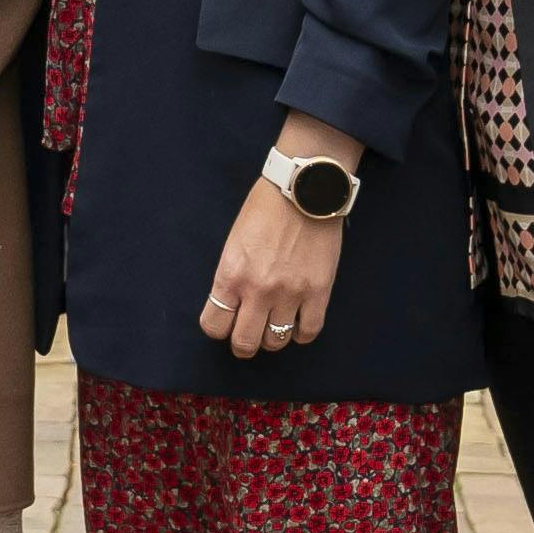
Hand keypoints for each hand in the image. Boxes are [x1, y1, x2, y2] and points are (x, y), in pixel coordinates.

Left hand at [201, 152, 350, 359]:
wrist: (304, 188)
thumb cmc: (265, 208)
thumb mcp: (234, 242)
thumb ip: (232, 276)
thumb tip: (234, 305)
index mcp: (230, 274)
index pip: (214, 326)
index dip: (219, 328)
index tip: (227, 322)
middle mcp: (258, 289)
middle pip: (244, 343)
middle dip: (244, 344)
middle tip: (249, 335)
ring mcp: (290, 293)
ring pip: (277, 341)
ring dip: (273, 337)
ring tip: (275, 324)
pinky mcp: (319, 291)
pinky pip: (308, 332)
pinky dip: (301, 332)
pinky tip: (298, 320)